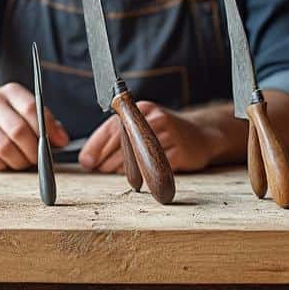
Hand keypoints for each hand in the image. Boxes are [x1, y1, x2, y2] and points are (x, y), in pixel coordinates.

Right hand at [0, 82, 69, 170]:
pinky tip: (5, 161)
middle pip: (18, 130)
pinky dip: (1, 164)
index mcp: (11, 92)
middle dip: (34, 150)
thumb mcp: (22, 108)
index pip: (32, 108)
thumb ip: (45, 121)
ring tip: (24, 162)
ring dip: (19, 160)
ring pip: (3, 146)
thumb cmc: (2, 113)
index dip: (48, 128)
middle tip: (39, 159)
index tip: (58, 143)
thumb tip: (62, 140)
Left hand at [78, 101, 220, 173]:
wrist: (202, 134)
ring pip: (136, 155)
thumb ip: (119, 136)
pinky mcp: (180, 151)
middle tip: (96, 170)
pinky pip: (154, 167)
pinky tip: (135, 180)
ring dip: (120, 168)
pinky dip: (142, 176)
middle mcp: (155, 118)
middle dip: (105, 158)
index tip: (86, 161)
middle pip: (122, 140)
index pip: (113, 126)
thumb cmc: (165, 132)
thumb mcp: (144, 124)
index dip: (96, 145)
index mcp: (143, 109)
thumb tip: (90, 159)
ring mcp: (169, 134)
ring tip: (111, 173)